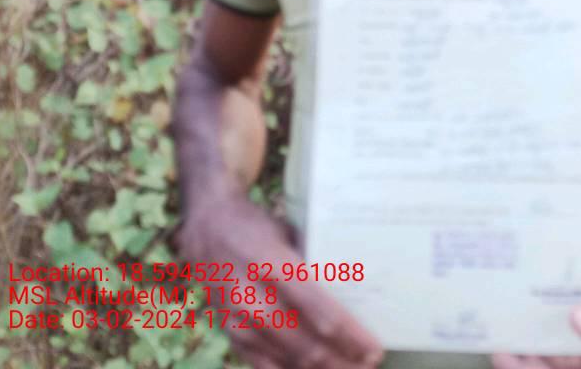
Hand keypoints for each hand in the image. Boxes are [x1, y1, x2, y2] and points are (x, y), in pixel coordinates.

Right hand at [177, 192, 383, 368]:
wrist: (207, 228)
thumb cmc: (256, 225)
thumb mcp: (287, 232)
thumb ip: (311, 262)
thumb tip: (351, 284)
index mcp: (272, 265)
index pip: (317, 309)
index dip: (348, 334)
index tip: (373, 347)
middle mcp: (253, 298)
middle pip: (305, 343)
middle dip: (341, 360)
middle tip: (369, 364)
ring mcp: (238, 322)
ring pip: (287, 360)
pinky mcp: (229, 335)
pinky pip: (264, 365)